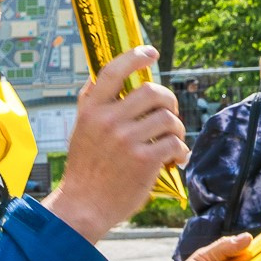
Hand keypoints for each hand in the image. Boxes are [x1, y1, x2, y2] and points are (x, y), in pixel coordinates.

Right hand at [44, 48, 184, 243]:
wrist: (83, 206)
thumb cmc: (84, 170)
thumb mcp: (80, 131)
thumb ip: (90, 105)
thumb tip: (99, 79)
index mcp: (92, 111)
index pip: (113, 71)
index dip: (135, 57)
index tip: (150, 53)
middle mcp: (109, 121)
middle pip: (153, 92)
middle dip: (169, 102)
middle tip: (170, 114)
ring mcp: (127, 140)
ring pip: (169, 119)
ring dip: (178, 130)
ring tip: (172, 141)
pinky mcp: (144, 161)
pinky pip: (175, 143)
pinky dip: (180, 151)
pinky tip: (175, 159)